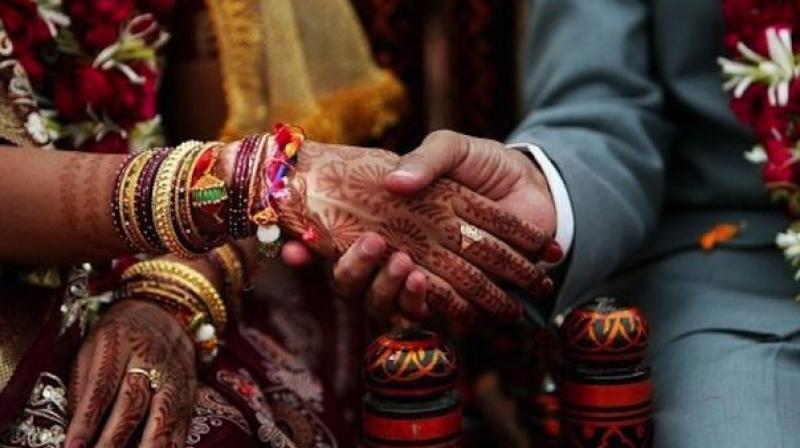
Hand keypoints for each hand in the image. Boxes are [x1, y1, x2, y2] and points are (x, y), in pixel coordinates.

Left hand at [66, 300, 195, 447]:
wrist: (164, 310)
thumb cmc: (118, 336)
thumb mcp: (92, 348)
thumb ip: (84, 387)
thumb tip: (75, 431)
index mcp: (118, 342)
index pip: (101, 385)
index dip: (86, 419)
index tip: (73, 447)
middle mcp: (150, 356)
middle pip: (133, 402)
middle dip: (114, 438)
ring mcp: (174, 372)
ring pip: (164, 412)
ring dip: (150, 445)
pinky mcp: (190, 386)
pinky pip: (184, 418)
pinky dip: (174, 442)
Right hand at [277, 140, 553, 319]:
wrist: (537, 187)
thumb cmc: (486, 167)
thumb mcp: (453, 149)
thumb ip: (426, 159)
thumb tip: (393, 181)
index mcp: (387, 223)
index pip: (336, 245)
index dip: (307, 253)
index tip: (294, 248)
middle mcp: (399, 257)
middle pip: (356, 286)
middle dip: (355, 273)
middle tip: (373, 247)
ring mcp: (430, 280)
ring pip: (389, 306)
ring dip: (391, 292)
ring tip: (409, 270)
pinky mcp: (464, 297)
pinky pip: (438, 315)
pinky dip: (435, 306)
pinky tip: (435, 286)